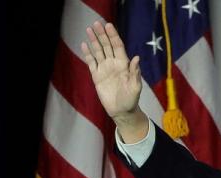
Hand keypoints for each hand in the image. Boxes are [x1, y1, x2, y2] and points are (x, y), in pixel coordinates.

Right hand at [81, 21, 147, 140]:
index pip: (117, 46)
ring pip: (98, 51)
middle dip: (102, 34)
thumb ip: (135, 72)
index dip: (113, 35)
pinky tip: (84, 45)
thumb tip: (136, 58)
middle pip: (106, 45)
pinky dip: (88, 54)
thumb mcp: (136, 87)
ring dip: (94, 41)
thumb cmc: (131, 99)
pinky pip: (91, 62)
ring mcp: (104, 69)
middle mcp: (113, 64)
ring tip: (89, 29)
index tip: (108, 26)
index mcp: (123, 64)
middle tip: (96, 23)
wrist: (121, 111)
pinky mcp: (96, 76)